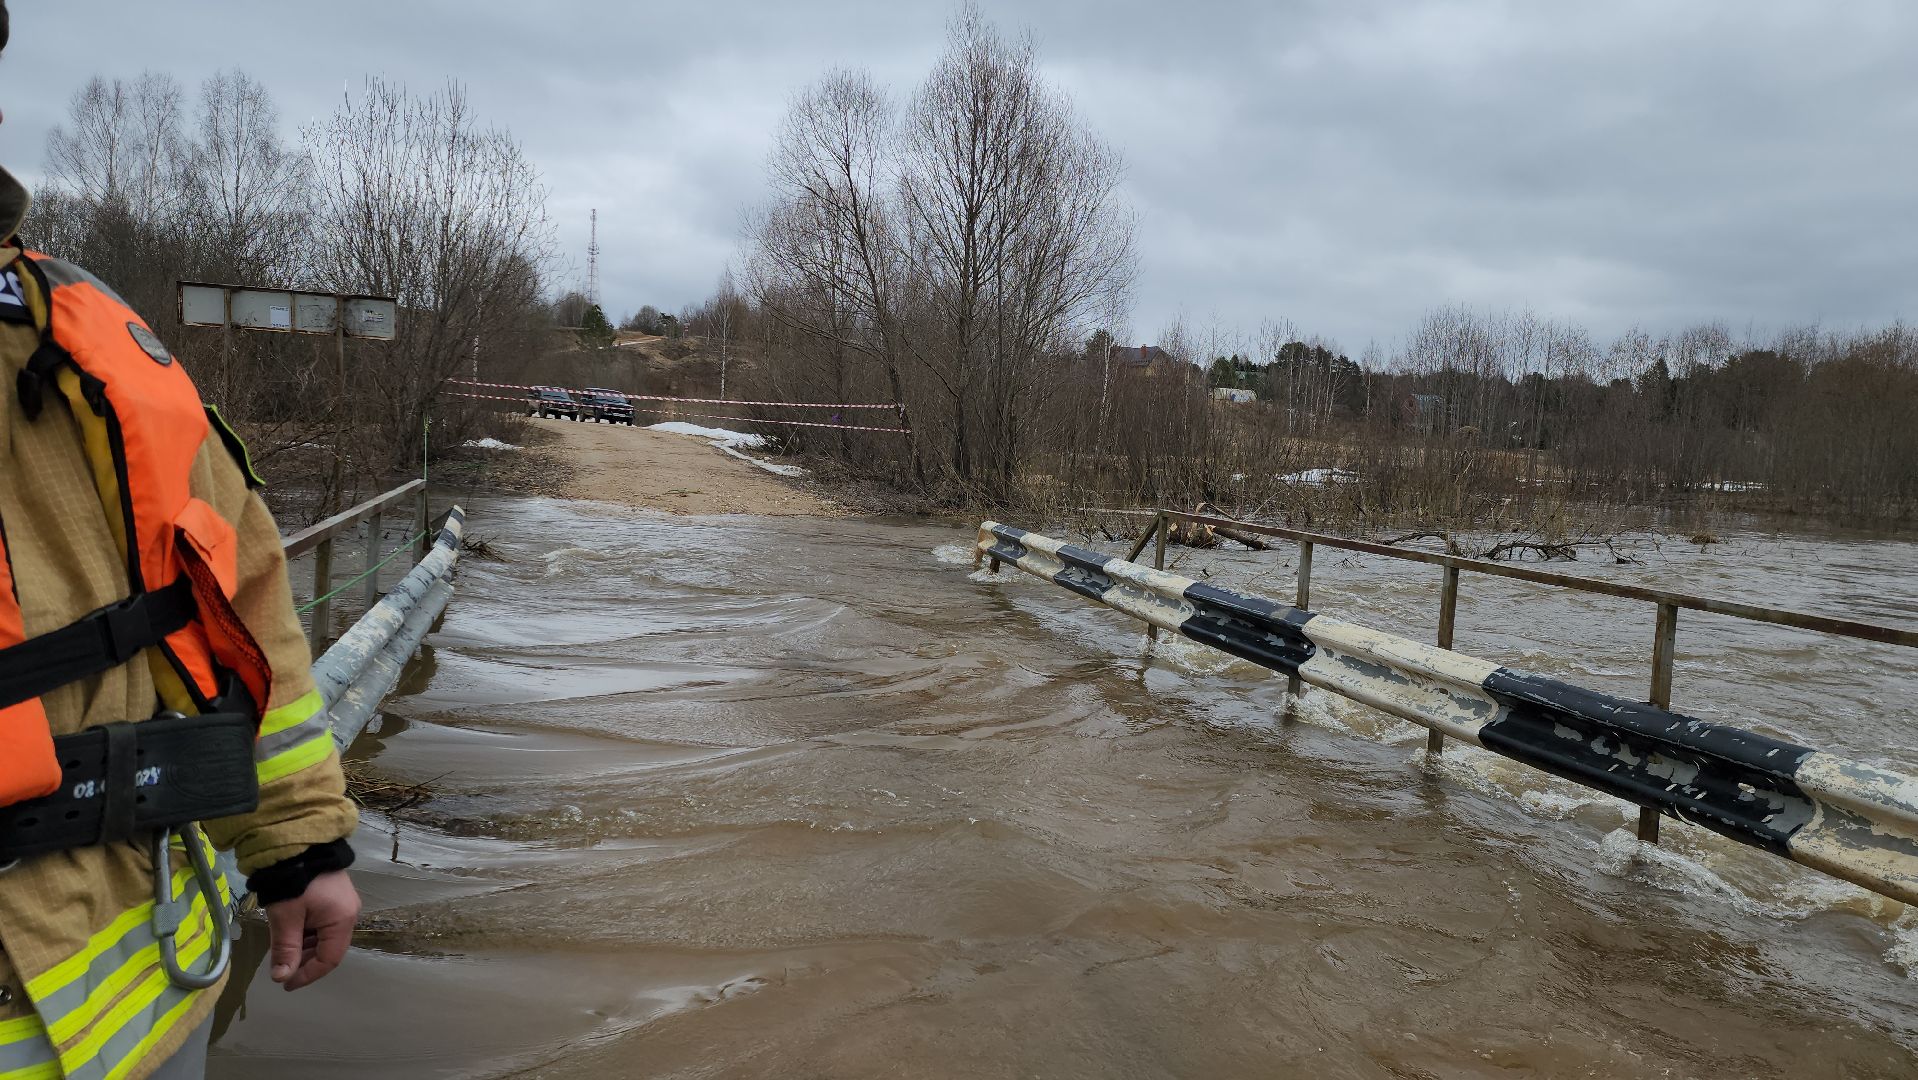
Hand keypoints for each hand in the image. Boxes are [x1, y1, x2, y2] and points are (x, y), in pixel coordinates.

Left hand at [265, 870, 360, 991]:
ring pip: (325, 937)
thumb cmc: (293, 882)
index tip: (285, 984)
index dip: (308, 975)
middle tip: (282, 971)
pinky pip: (323, 924)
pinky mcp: (333, 896)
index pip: (329, 959)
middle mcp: (349, 914)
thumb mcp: (286, 918)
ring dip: (305, 949)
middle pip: (329, 949)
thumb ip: (286, 950)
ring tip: (283, 953)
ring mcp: (343, 903)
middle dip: (305, 963)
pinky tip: (290, 935)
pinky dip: (307, 934)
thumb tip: (282, 978)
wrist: (295, 843)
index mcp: (342, 920)